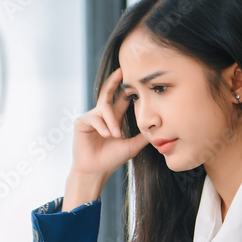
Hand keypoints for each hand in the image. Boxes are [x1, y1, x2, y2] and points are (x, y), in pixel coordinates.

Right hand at [64, 68, 147, 209]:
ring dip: (112, 122)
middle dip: (114, 81)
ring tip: (115, 135)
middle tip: (121, 70)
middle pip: (107, 92)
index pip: (121, 99)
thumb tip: (159, 127)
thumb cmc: (112, 159)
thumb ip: (143, 135)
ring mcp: (91, 117)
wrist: (96, 171)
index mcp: (113, 119)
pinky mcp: (81, 122)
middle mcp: (102, 115)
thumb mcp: (132, 145)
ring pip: (104, 109)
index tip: (135, 77)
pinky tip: (106, 135)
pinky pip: (95, 117)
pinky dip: (103, 126)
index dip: (127, 88)